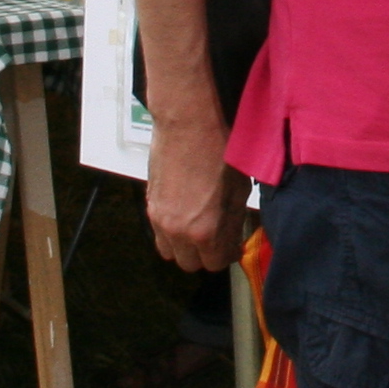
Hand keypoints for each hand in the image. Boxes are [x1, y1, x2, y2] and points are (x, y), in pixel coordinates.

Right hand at [146, 107, 243, 273]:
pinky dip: (171, 231)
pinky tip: (184, 211)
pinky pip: (158, 233)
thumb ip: (234, 222)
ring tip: (198, 226)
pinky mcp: (149, 205)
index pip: (215, 264)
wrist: (187, 122)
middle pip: (190, 265)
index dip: (226, 255)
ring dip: (184, 246)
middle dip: (205, 255)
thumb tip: (233, 239)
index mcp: (205, 230)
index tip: (232, 244)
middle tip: (217, 236)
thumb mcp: (239, 189)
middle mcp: (178, 232)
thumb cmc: (220, 149)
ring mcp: (160, 220)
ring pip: (170, 252)